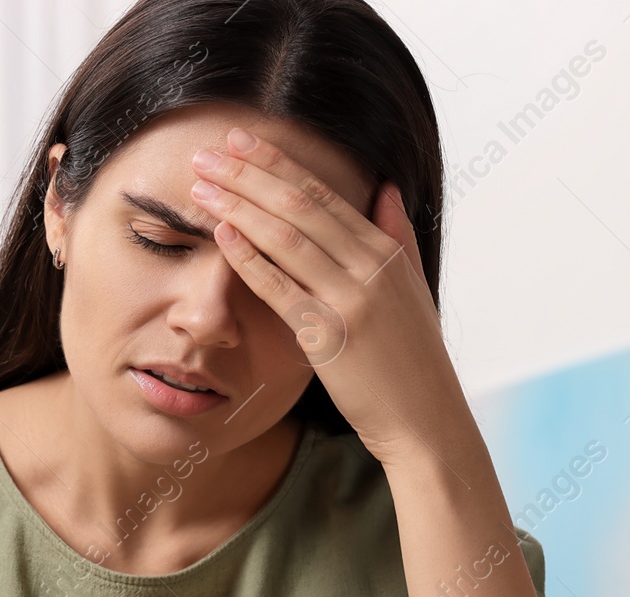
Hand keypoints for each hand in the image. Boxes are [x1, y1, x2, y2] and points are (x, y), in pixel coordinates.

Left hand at [189, 127, 472, 467]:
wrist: (426, 421)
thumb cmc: (413, 363)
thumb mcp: (413, 291)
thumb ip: (398, 238)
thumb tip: (386, 189)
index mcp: (386, 252)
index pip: (323, 194)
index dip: (279, 164)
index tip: (241, 142)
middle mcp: (370, 268)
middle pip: (300, 206)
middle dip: (249, 175)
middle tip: (208, 153)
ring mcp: (351, 300)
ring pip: (287, 239)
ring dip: (240, 207)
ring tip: (202, 186)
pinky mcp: (330, 337)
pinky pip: (281, 290)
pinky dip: (250, 259)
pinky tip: (221, 236)